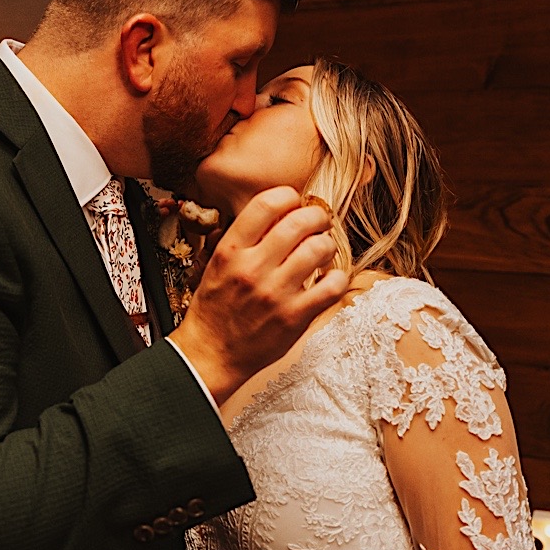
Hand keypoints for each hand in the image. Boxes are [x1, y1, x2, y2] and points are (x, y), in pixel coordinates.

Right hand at [168, 186, 348, 403]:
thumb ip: (246, 237)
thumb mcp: (218, 264)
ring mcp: (276, 293)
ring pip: (319, 249)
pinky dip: (338, 277)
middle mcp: (253, 268)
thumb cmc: (216, 307)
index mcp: (231, 251)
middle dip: (317, 216)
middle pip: (300, 221)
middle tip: (319, 223)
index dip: (289, 196)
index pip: (267, 204)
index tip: (294, 203)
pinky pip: (332, 286)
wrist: (211, 353)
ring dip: (328, 245)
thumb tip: (280, 210)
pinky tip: (329, 279)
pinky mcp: (295, 317)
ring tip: (323, 251)